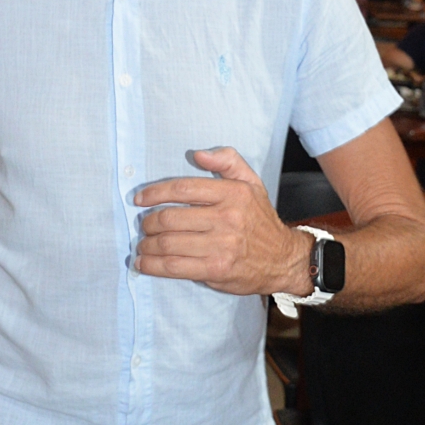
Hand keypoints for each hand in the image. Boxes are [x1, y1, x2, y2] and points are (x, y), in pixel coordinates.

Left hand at [135, 147, 310, 295]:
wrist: (284, 259)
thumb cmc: (261, 221)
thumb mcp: (252, 183)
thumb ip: (228, 161)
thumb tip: (198, 154)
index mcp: (232, 194)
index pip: (182, 189)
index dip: (154, 193)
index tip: (139, 199)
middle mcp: (226, 218)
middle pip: (170, 218)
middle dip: (148, 223)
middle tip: (143, 226)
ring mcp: (221, 246)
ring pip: (168, 243)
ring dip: (147, 245)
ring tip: (142, 244)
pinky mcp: (216, 269)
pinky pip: (174, 266)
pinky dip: (152, 265)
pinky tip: (143, 263)